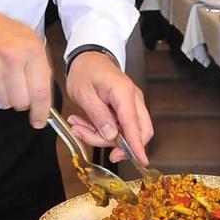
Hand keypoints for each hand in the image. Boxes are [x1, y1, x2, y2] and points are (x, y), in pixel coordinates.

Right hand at [0, 1, 53, 125]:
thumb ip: (42, 69)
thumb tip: (45, 102)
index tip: (40, 120)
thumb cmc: (4, 31)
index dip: (41, 112)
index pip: (40, 92)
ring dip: (7, 95)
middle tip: (20, 88)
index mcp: (31, 50)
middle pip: (21, 103)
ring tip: (4, 76)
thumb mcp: (31, 40)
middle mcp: (11, 59)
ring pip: (5, 103)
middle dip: (23, 101)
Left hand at [65, 50, 153, 164]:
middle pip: (140, 131)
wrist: (88, 58)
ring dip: (101, 136)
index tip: (141, 162)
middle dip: (117, 144)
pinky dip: (102, 131)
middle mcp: (133, 100)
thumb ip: (98, 115)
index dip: (137, 145)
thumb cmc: (85, 71)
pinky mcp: (126, 110)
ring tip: (77, 126)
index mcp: (124, 93)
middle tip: (90, 139)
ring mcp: (132, 105)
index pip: (135, 124)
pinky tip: (84, 124)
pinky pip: (120, 128)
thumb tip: (112, 136)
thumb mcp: (84, 93)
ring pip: (127, 133)